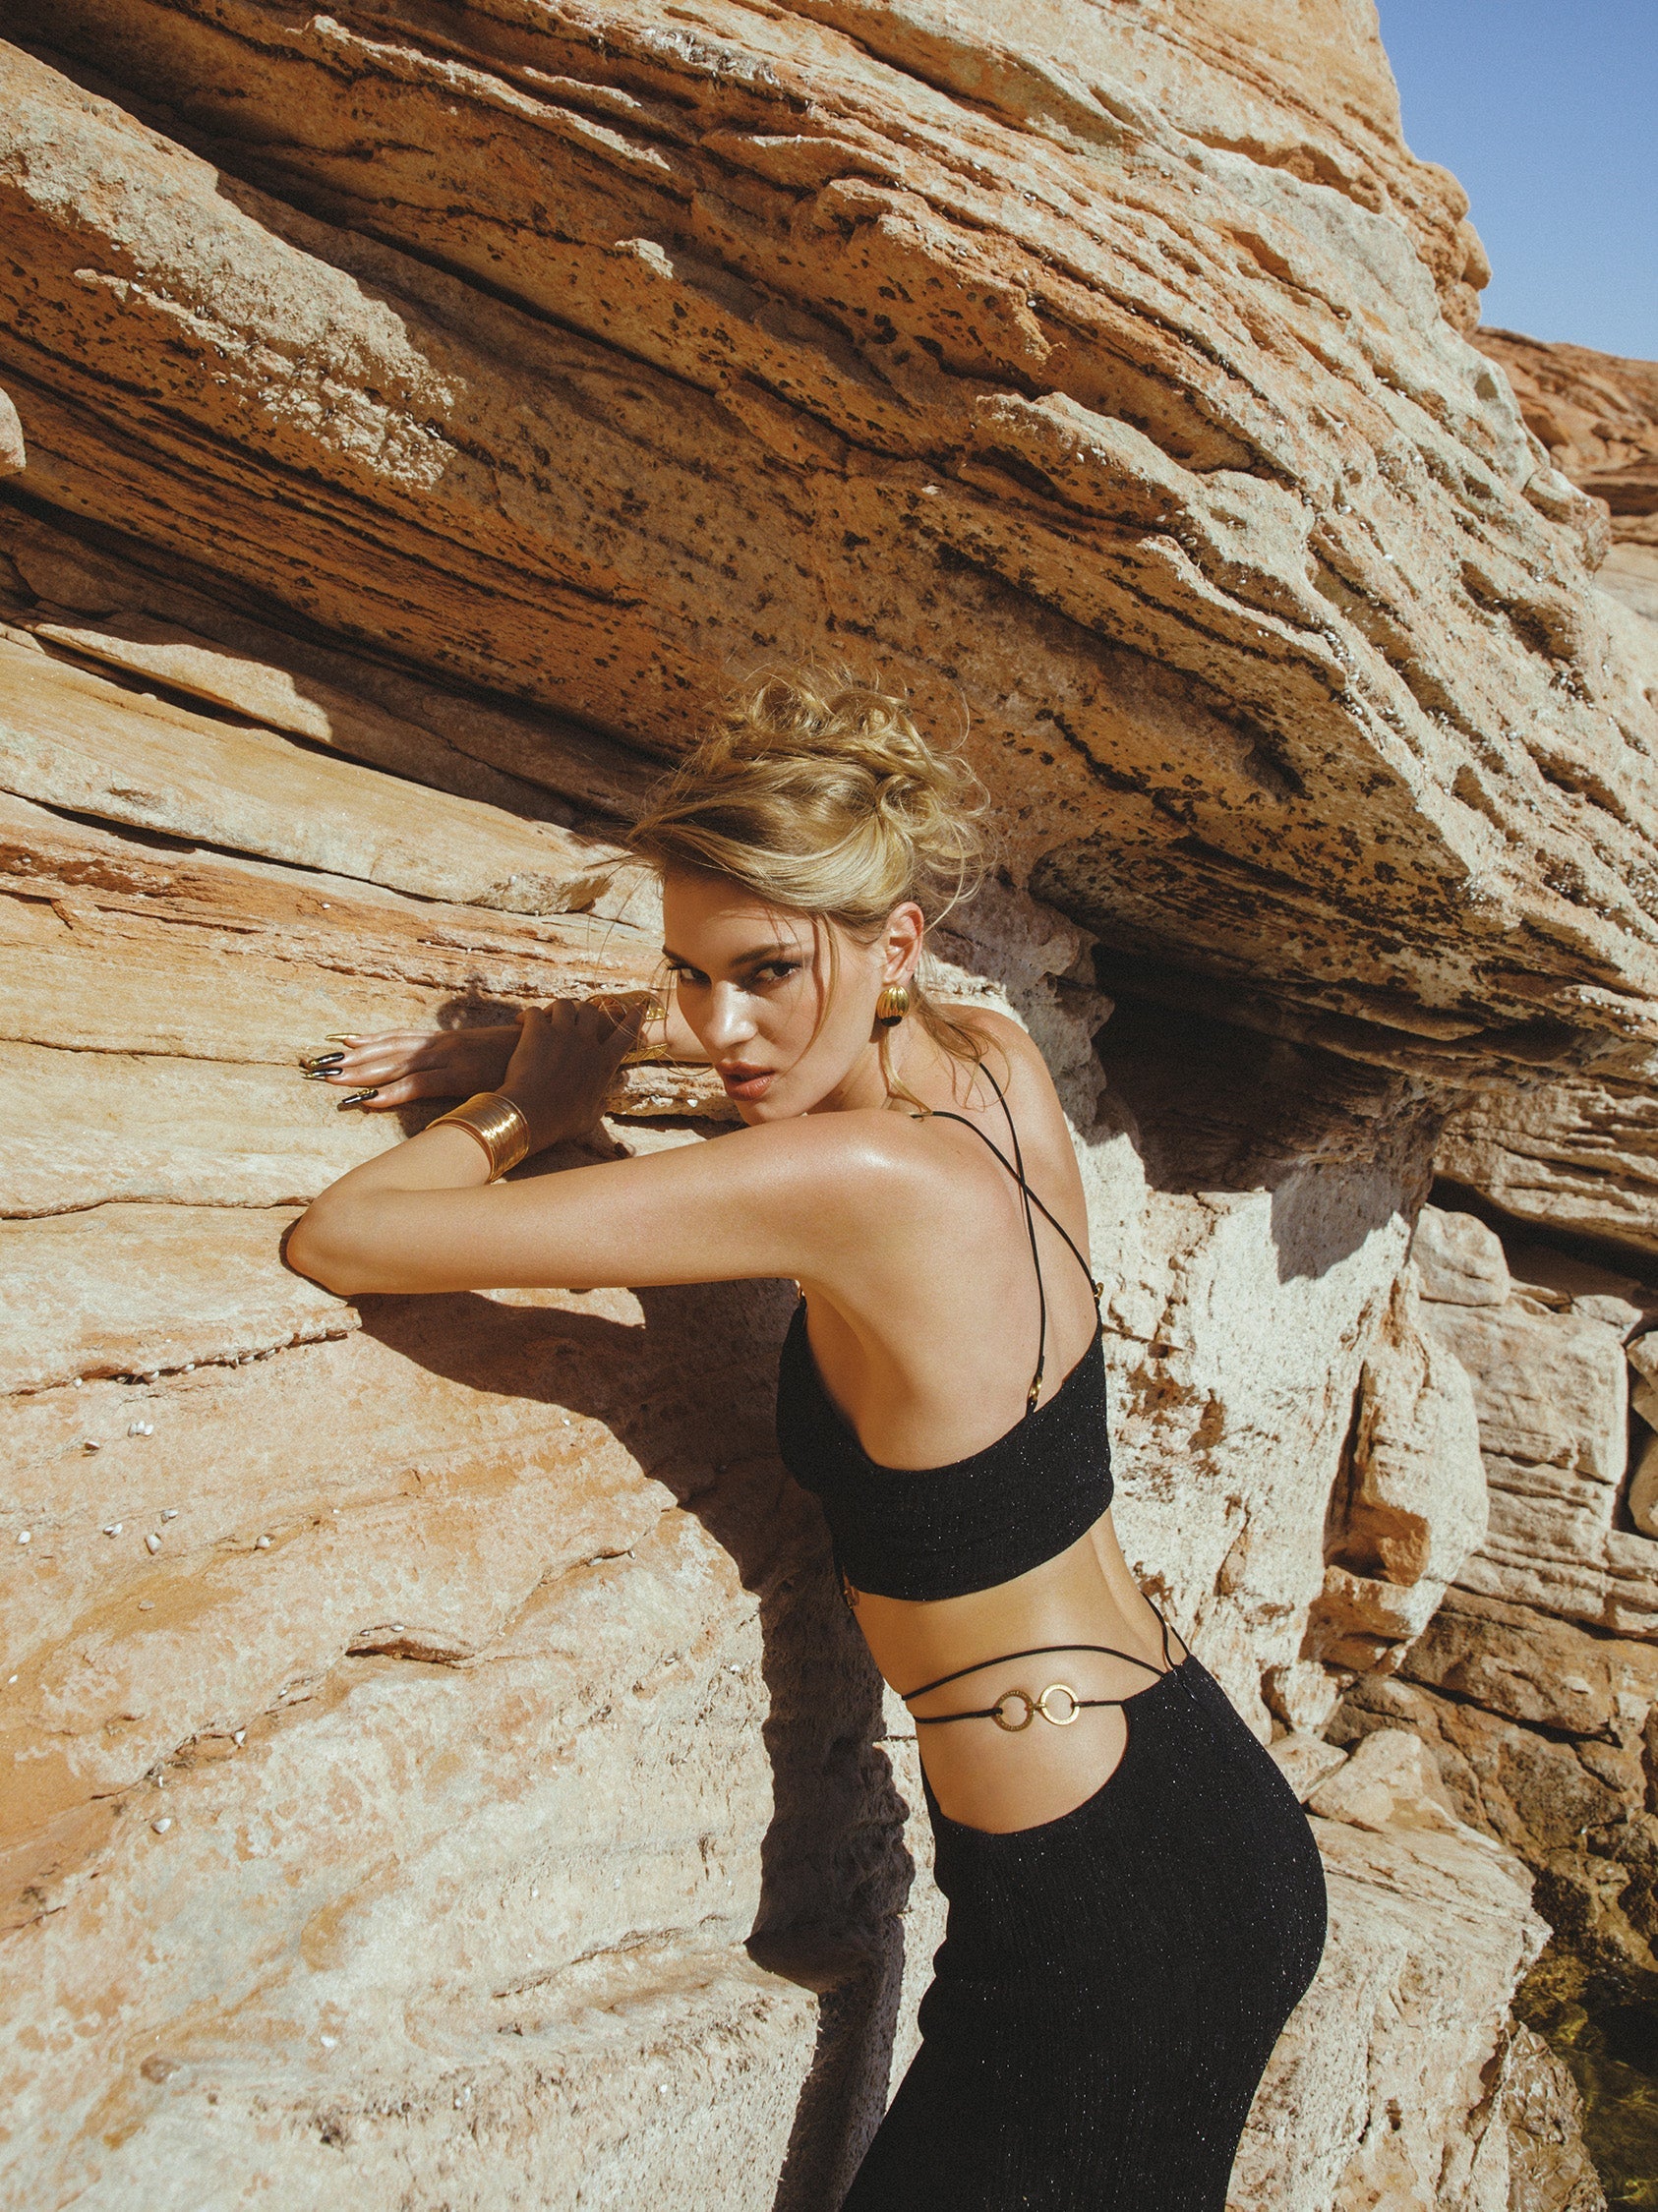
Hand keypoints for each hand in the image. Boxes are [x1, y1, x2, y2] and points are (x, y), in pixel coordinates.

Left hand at [301, 1025, 518, 1109]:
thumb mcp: (488, 1059)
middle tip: (317, 1063)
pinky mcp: (460, 1077)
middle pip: (388, 1048)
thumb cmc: (523, 1059)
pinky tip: (371, 1100)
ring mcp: (450, 1058)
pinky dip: (393, 1092)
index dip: (369, 1041)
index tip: (340, 1044)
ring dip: (363, 1073)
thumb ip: (468, 1066)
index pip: (399, 1039)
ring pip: (396, 1064)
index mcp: (447, 1041)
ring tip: (332, 1078)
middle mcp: (443, 1045)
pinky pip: (420, 1085)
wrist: (552, 1053)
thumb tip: (456, 1072)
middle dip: (352, 1057)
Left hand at [498, 1000, 645, 1150]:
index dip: (634, 1018)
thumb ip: (598, 1108)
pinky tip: (519, 1022)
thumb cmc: (560, 1123)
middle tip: (571, 1017)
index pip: (626, 1033)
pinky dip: (527, 1015)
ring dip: (556, 1009)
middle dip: (582, 1010)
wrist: (532, 1115)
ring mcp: (562, 1034)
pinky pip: (534, 1011)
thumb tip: (604, 1105)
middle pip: (591, 1011)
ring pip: (564, 1005)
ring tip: (545, 1017)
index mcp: (604, 1063)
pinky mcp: (537, 1031)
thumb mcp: (588, 1119)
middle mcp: (587, 1043)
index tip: (639, 1007)